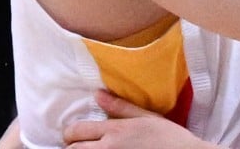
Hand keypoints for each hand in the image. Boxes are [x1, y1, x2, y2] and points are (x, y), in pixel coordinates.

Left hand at [63, 90, 209, 147]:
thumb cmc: (169, 138)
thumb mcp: (147, 117)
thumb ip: (120, 106)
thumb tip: (97, 94)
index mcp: (115, 130)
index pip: (77, 131)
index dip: (70, 133)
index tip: (74, 136)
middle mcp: (109, 148)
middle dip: (72, 147)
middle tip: (80, 146)